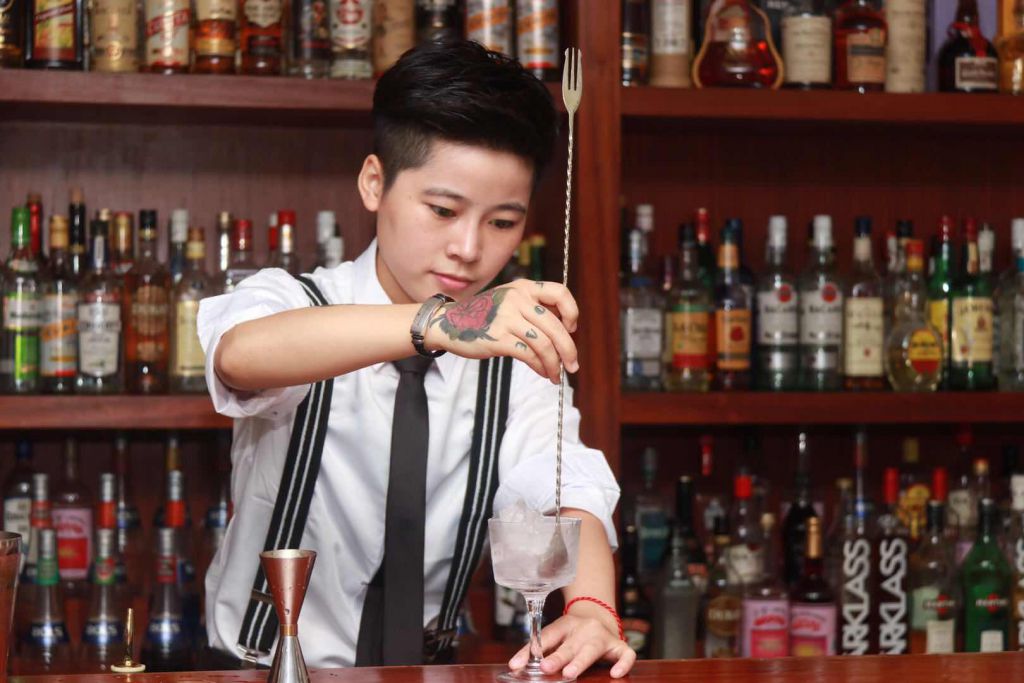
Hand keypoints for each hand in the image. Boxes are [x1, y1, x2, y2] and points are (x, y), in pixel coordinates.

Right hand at [423, 279, 579, 382]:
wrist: (448, 323)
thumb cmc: (484, 315)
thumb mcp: (509, 300)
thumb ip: (533, 309)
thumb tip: (564, 333)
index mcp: (523, 288)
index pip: (560, 292)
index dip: (572, 311)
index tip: (571, 328)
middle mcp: (517, 299)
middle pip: (555, 326)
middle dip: (568, 349)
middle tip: (572, 365)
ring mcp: (507, 318)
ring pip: (544, 344)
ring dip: (554, 363)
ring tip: (556, 374)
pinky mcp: (498, 338)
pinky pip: (528, 355)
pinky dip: (540, 367)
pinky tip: (543, 373)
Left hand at [509, 611, 635, 679]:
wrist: (600, 618)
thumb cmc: (573, 634)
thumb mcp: (556, 637)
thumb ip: (538, 651)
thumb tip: (515, 667)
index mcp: (565, 624)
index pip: (546, 636)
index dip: (532, 650)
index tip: (517, 664)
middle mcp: (585, 628)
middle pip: (569, 644)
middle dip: (557, 657)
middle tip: (545, 667)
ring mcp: (603, 637)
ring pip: (592, 649)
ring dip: (580, 661)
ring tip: (569, 673)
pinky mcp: (620, 646)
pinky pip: (626, 654)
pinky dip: (623, 664)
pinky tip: (615, 674)